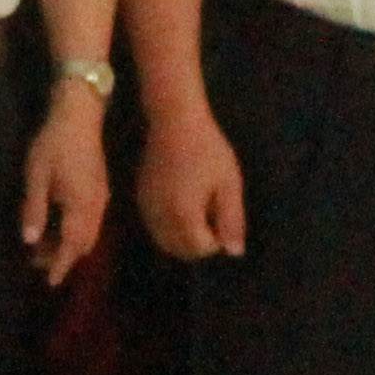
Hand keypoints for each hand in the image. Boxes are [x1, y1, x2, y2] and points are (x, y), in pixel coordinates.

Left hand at [20, 86, 111, 286]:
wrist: (80, 115)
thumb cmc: (54, 143)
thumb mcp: (36, 176)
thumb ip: (34, 209)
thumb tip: (30, 240)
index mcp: (81, 206)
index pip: (73, 245)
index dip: (62, 265)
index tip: (51, 282)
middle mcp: (96, 206)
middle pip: (84, 243)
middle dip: (64, 257)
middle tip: (37, 262)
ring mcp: (102, 198)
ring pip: (90, 233)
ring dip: (70, 244)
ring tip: (44, 245)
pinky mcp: (101, 189)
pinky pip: (92, 221)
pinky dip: (77, 231)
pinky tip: (59, 225)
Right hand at [137, 100, 247, 260]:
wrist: (174, 121)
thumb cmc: (208, 149)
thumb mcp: (228, 184)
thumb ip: (232, 220)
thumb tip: (234, 253)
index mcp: (183, 214)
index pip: (200, 248)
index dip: (216, 239)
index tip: (223, 216)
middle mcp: (160, 216)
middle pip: (179, 250)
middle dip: (198, 243)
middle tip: (212, 215)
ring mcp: (147, 207)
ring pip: (163, 241)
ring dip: (182, 238)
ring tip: (199, 210)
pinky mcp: (140, 198)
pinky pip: (154, 226)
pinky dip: (168, 227)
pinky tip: (182, 204)